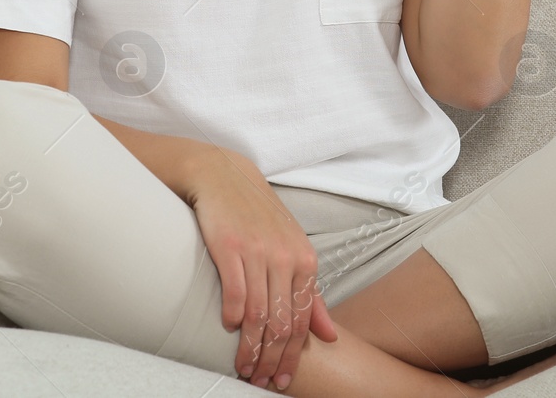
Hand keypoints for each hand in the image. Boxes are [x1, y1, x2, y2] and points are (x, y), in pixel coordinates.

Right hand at [187, 150, 338, 389]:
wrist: (225, 178)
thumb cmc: (259, 219)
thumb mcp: (293, 252)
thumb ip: (312, 295)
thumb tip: (330, 335)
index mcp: (306, 261)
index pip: (302, 321)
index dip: (292, 356)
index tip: (281, 380)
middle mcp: (286, 257)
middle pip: (282, 323)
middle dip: (272, 359)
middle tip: (261, 380)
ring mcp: (259, 252)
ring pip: (258, 314)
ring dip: (249, 348)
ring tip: (242, 367)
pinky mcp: (230, 247)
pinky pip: (234, 292)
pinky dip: (232, 317)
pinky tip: (228, 329)